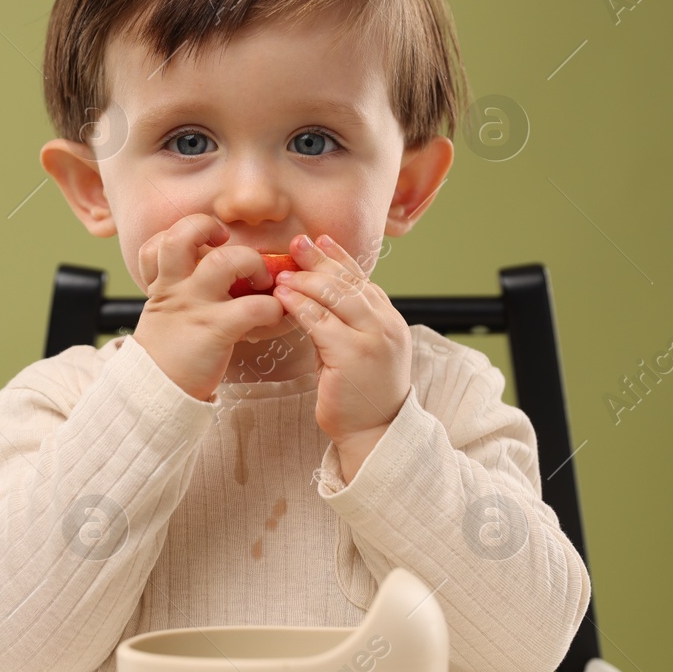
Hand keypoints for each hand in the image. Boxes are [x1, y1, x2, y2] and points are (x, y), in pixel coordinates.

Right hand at [130, 214, 288, 400]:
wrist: (157, 391)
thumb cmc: (169, 353)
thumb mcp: (164, 314)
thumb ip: (181, 291)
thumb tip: (216, 275)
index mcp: (163, 283)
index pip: (159, 240)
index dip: (183, 232)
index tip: (208, 241)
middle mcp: (176, 287)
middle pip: (184, 234)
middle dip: (212, 229)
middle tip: (232, 249)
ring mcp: (195, 305)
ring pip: (222, 260)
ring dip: (252, 262)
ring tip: (262, 279)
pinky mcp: (216, 329)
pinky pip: (252, 306)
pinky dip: (272, 307)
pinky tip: (273, 315)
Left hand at [273, 234, 410, 457]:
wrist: (374, 432)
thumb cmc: (361, 395)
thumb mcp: (357, 350)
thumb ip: (343, 324)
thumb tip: (313, 298)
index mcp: (389, 320)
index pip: (363, 279)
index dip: (340, 257)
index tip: (321, 239)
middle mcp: (385, 325)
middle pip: (349, 281)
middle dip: (320, 260)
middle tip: (297, 244)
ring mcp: (372, 339)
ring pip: (336, 296)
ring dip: (306, 281)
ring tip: (283, 272)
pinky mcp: (352, 354)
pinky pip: (321, 321)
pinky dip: (300, 305)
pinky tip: (284, 297)